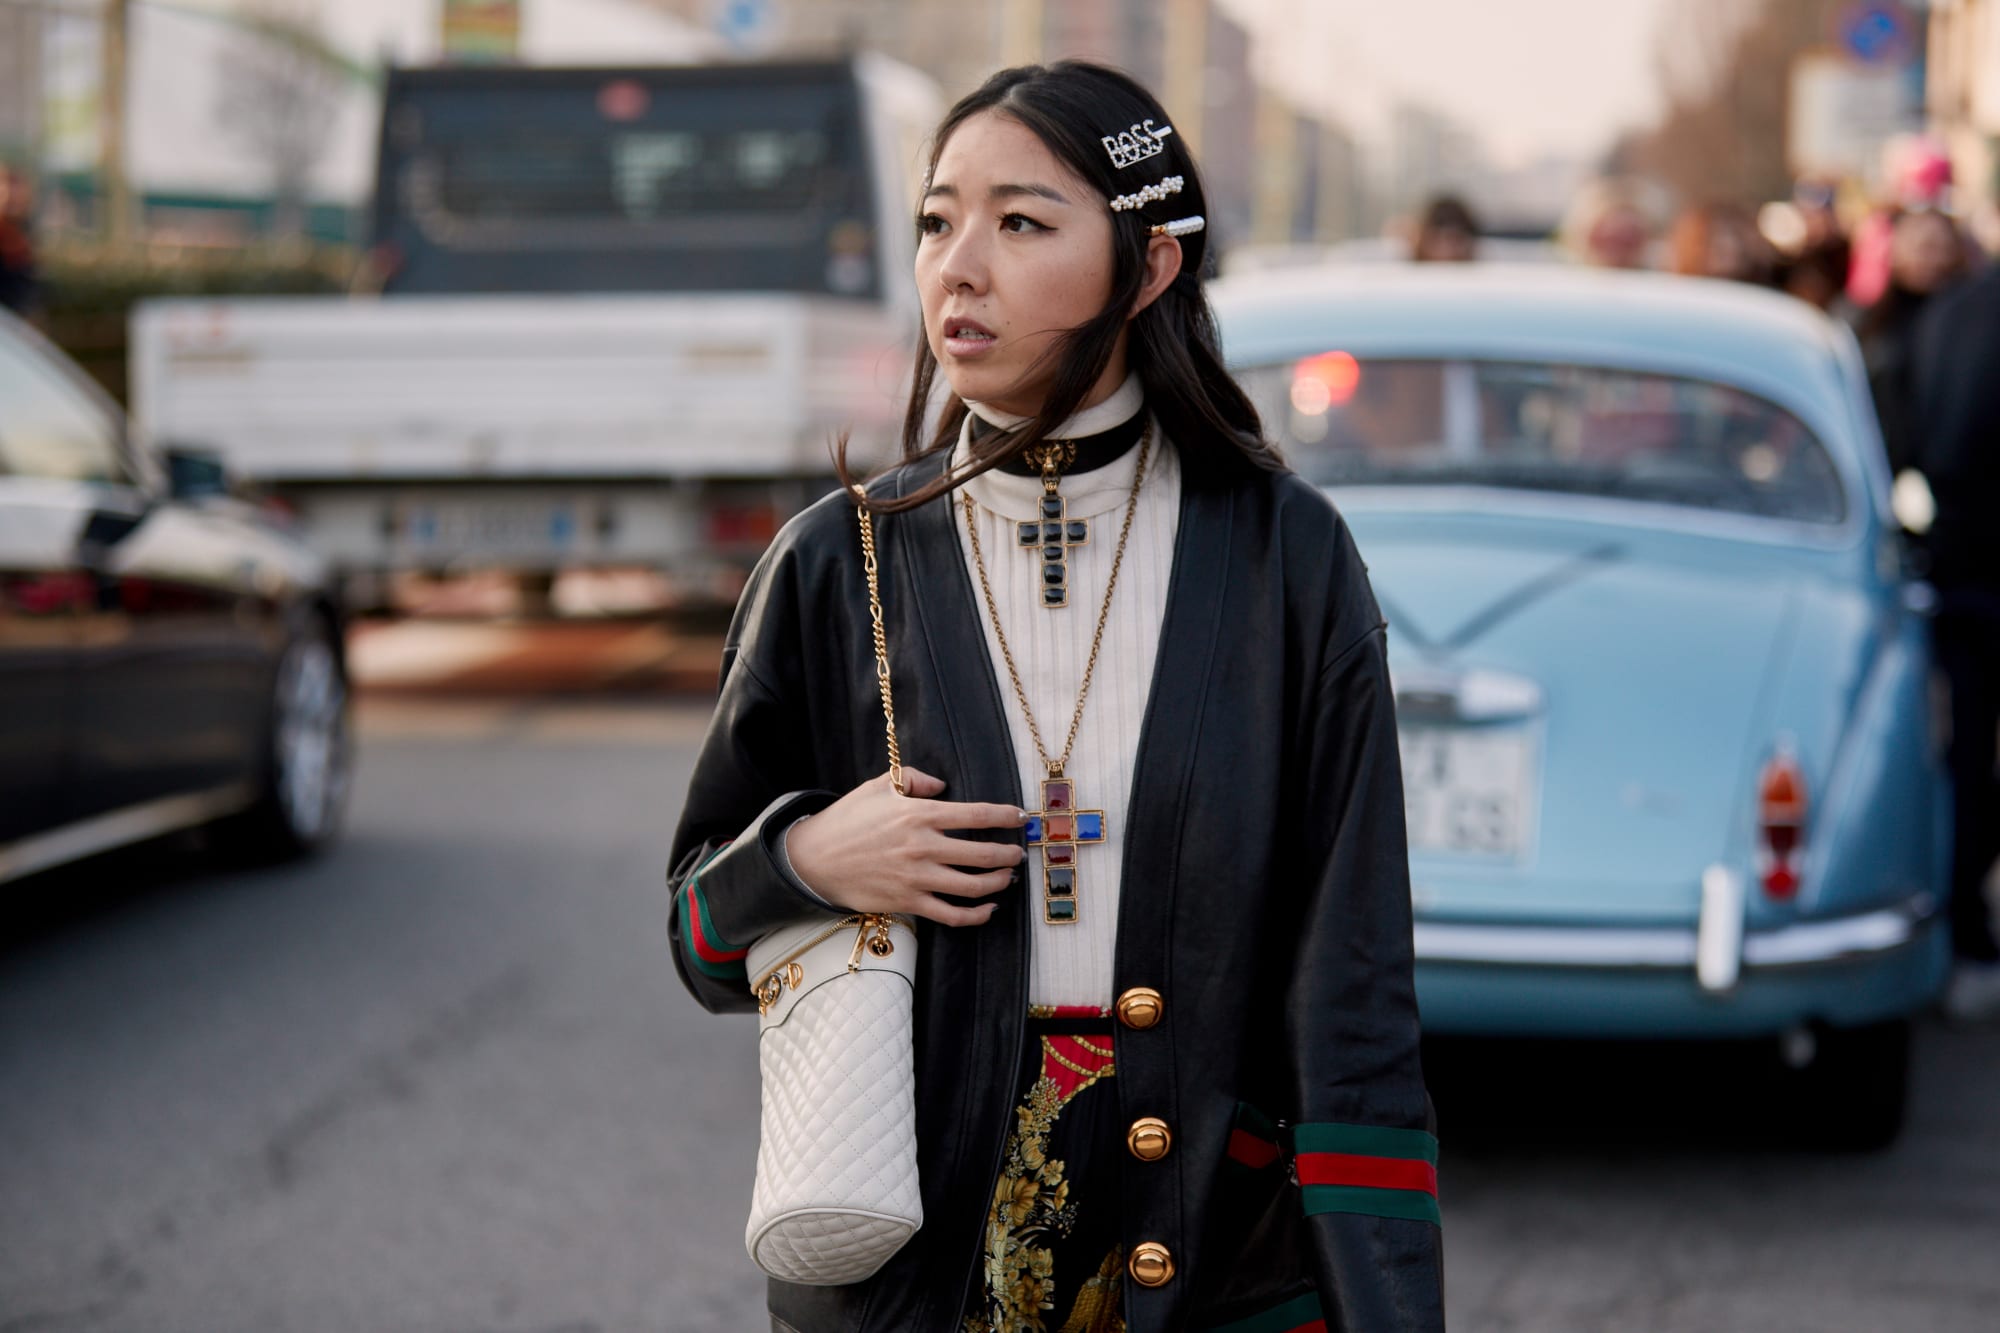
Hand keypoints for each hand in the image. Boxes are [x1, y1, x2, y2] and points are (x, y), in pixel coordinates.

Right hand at [785, 768, 1025, 926]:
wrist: (814, 859)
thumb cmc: (848, 820)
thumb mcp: (878, 786)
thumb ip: (914, 778)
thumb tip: (943, 786)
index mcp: (919, 814)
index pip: (977, 815)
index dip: (1006, 816)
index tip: (1022, 817)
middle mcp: (923, 847)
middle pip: (983, 854)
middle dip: (1009, 854)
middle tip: (1019, 852)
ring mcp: (917, 878)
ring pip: (974, 886)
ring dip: (999, 882)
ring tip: (1008, 877)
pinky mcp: (909, 902)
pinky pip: (952, 915)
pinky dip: (976, 915)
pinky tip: (988, 909)